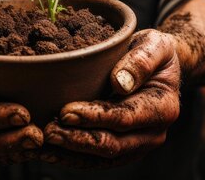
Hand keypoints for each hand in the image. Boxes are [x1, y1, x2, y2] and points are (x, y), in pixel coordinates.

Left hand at [41, 30, 180, 167]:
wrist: (158, 67)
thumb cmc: (155, 52)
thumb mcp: (155, 45)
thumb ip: (141, 60)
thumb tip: (120, 82)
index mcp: (163, 107)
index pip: (124, 117)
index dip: (94, 117)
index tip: (65, 112)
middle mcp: (153, 133)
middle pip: (111, 144)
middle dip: (76, 140)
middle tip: (48, 131)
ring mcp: (138, 145)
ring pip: (101, 158)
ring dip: (69, 153)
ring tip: (42, 144)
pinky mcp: (123, 150)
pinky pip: (96, 160)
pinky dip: (71, 157)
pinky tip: (48, 151)